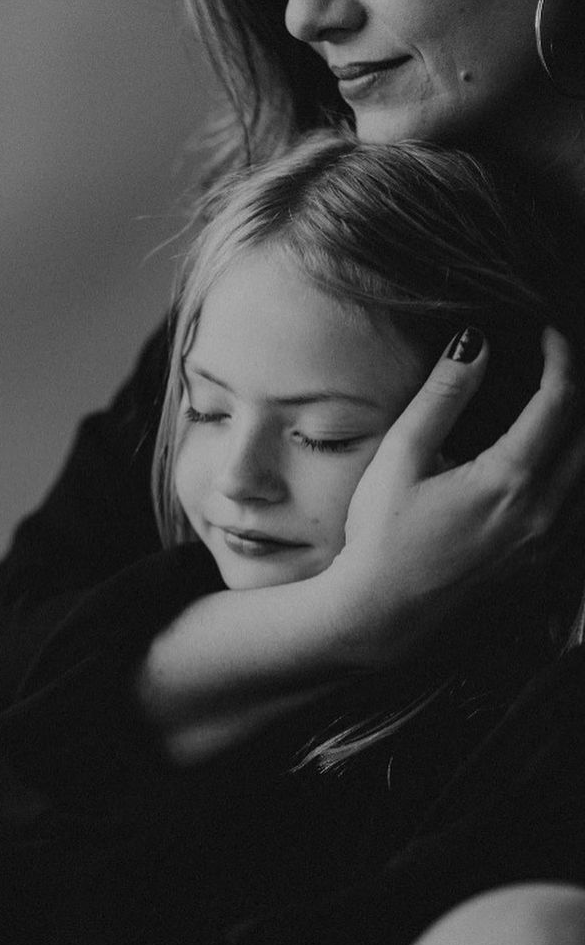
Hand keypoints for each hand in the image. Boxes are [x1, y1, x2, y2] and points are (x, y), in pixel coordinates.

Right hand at [330, 326, 584, 662]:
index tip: (548, 333)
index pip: (560, 401)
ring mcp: (545, 539)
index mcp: (510, 480)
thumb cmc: (380, 536)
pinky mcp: (539, 557)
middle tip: (556, 361)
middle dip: (577, 390)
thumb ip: (442, 397)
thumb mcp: (401, 457)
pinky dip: (573, 468)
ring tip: (557, 402)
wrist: (380, 610)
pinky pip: (578, 502)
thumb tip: (474, 344)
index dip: (560, 358)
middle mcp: (542, 510)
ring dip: (579, 430)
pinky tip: (551, 455)